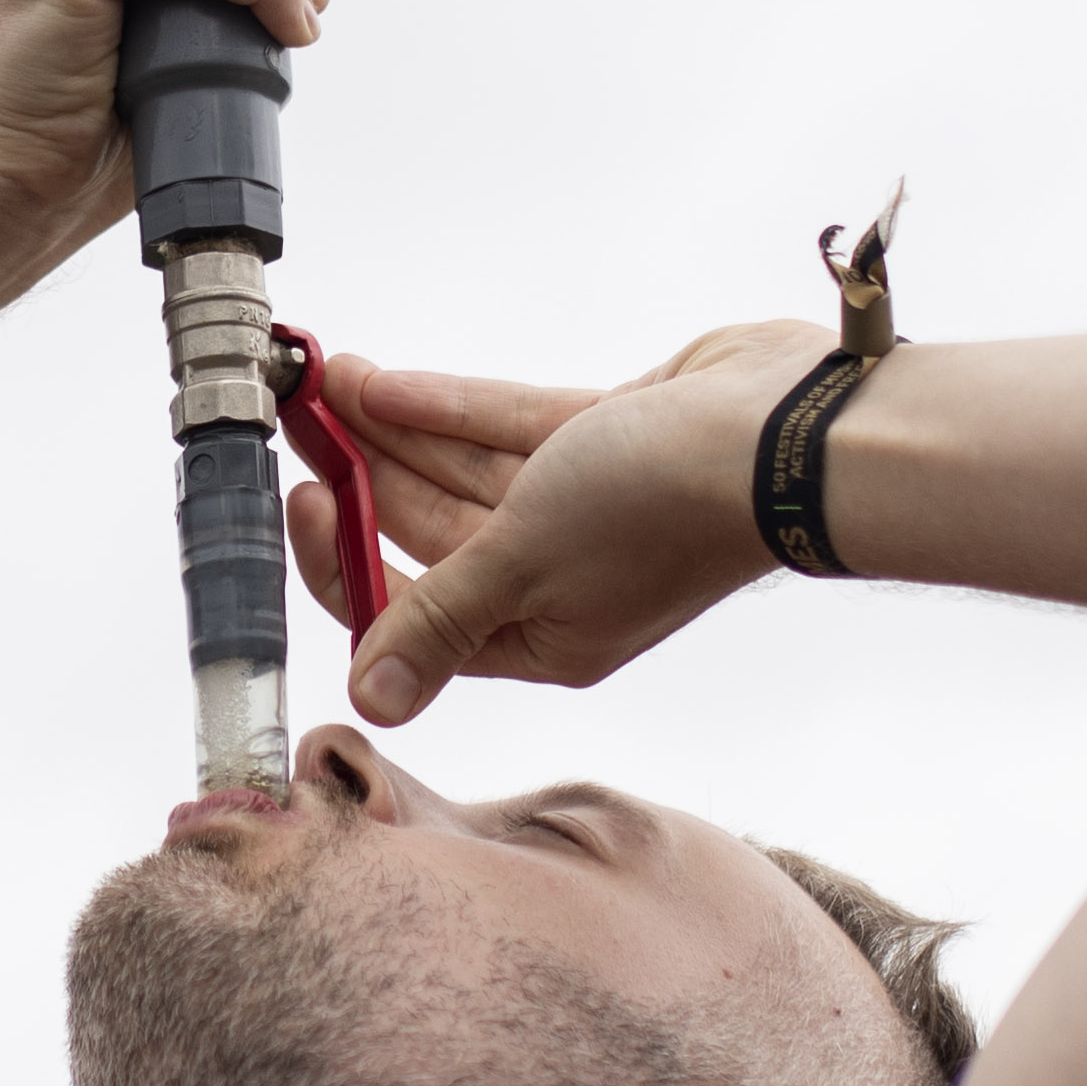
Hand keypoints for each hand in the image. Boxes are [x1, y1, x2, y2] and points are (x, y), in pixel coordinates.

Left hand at [302, 319, 820, 723]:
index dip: (349, 558)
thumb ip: (437, 618)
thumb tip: (370, 702)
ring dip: (394, 431)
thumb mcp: (522, 565)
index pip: (414, 612)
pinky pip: (507, 429)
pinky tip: (387, 384)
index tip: (306, 499)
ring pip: (462, 473)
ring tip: (329, 383)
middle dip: (362, 475)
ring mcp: (584, 511)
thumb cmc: (667, 510)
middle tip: (299, 420)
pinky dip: (449, 408)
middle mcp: (560, 581)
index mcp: (543, 638)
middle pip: (431, 533)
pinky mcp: (608, 444)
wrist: (787, 434)